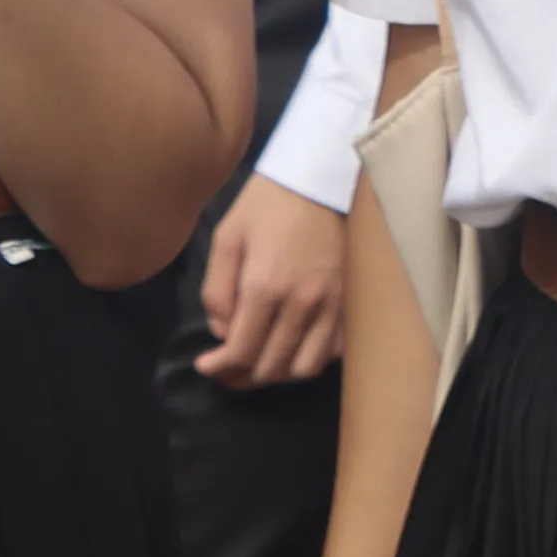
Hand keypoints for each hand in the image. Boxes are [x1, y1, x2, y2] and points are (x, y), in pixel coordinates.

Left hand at [196, 180, 349, 388]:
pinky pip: (333, 351)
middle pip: (271, 366)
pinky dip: (311, 359)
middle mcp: (301, 303)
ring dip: (278, 372)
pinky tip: (294, 346)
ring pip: (304, 367)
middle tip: (227, 368)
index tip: (206, 365)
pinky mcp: (350, 302)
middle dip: (242, 375)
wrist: (320, 180)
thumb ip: (216, 291)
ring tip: (261, 361)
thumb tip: (224, 332)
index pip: (241, 352)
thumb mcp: (226, 239)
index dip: (219, 368)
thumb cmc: (266, 205)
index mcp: (264, 287)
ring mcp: (332, 306)